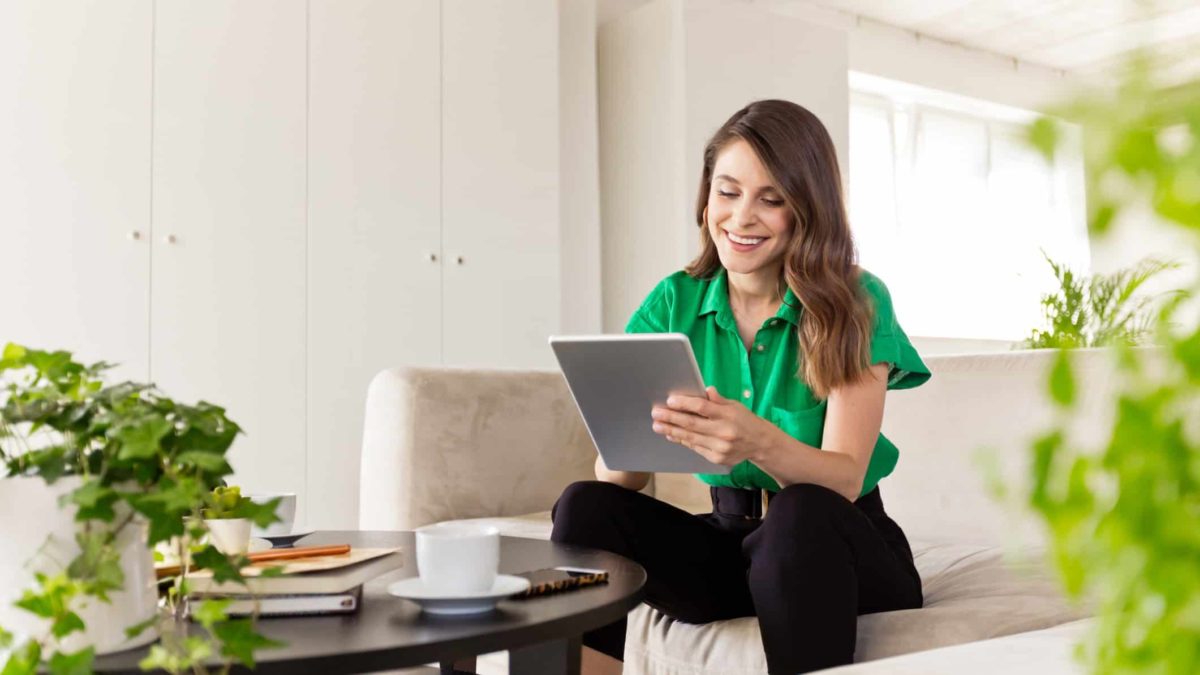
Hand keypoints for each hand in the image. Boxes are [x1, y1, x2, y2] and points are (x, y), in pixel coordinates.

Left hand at [650, 386, 778, 465]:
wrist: (760, 444)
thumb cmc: (744, 421)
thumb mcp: (735, 406)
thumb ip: (718, 400)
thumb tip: (705, 390)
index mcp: (728, 415)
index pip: (702, 408)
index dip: (685, 404)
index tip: (670, 401)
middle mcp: (724, 432)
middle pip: (692, 424)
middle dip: (671, 418)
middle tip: (656, 413)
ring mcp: (720, 447)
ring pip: (691, 438)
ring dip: (672, 431)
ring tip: (658, 425)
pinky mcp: (716, 458)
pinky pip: (695, 447)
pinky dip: (682, 440)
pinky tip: (671, 435)